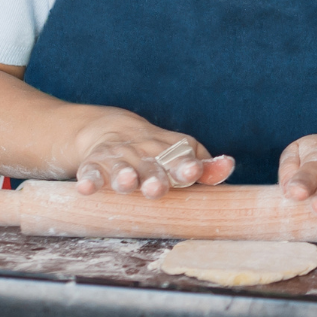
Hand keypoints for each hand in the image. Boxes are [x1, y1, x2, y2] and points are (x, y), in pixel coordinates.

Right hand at [73, 117, 232, 197]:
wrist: (110, 128)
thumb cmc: (157, 153)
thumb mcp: (182, 155)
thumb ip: (207, 167)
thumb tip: (229, 165)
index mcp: (169, 152)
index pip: (179, 158)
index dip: (186, 165)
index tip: (192, 170)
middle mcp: (144, 154)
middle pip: (150, 166)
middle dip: (154, 177)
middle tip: (157, 188)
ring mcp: (118, 159)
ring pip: (120, 168)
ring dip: (123, 176)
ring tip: (127, 182)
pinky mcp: (93, 165)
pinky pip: (90, 172)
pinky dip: (88, 179)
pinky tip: (87, 187)